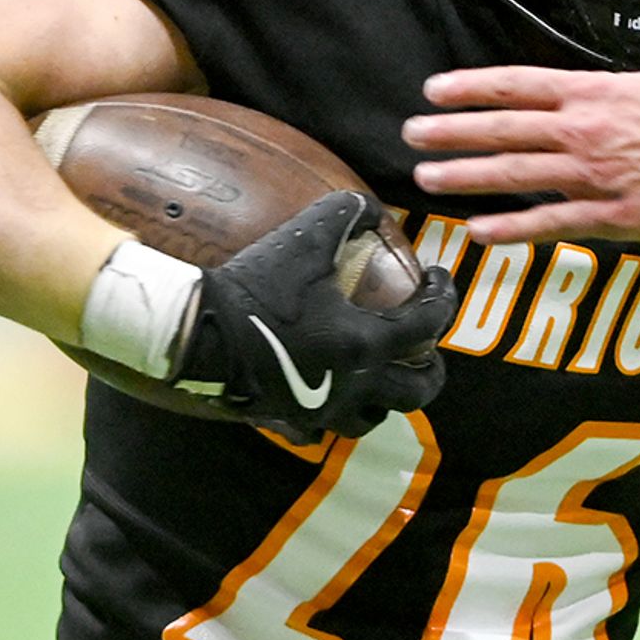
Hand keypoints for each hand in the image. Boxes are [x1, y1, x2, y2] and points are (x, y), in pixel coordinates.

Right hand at [180, 194, 457, 437]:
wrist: (196, 335)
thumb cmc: (255, 288)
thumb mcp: (305, 239)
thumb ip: (346, 213)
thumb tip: (372, 207)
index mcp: (365, 344)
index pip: (429, 325)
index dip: (443, 297)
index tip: (436, 278)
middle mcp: (352, 386)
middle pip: (415, 393)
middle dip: (430, 371)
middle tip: (427, 349)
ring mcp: (318, 410)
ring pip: (370, 419)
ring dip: (385, 399)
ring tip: (379, 376)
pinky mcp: (284, 420)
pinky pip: (316, 431)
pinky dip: (328, 416)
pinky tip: (322, 400)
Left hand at [407, 66, 639, 245]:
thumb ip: (598, 95)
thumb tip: (560, 98)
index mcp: (596, 93)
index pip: (518, 86)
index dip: (471, 89)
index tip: (433, 91)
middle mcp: (589, 130)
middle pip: (505, 129)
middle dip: (452, 132)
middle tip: (411, 135)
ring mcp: (599, 176)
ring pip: (517, 175)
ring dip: (466, 176)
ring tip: (427, 178)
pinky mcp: (616, 218)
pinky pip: (552, 223)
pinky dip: (512, 228)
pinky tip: (478, 230)